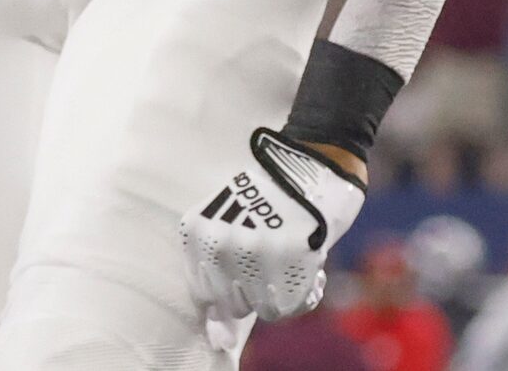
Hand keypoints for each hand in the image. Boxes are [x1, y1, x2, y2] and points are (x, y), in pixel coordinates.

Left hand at [180, 129, 365, 325]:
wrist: (312, 163)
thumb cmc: (270, 200)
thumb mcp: (231, 227)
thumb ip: (219, 283)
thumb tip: (218, 342)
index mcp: (196, 233)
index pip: (204, 292)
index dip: (232, 287)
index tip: (250, 271)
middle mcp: (218, 245)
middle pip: (231, 303)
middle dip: (254, 289)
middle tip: (275, 256)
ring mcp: (251, 254)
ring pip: (260, 308)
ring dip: (279, 291)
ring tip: (292, 257)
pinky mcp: (285, 260)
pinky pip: (286, 308)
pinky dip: (301, 293)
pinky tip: (311, 266)